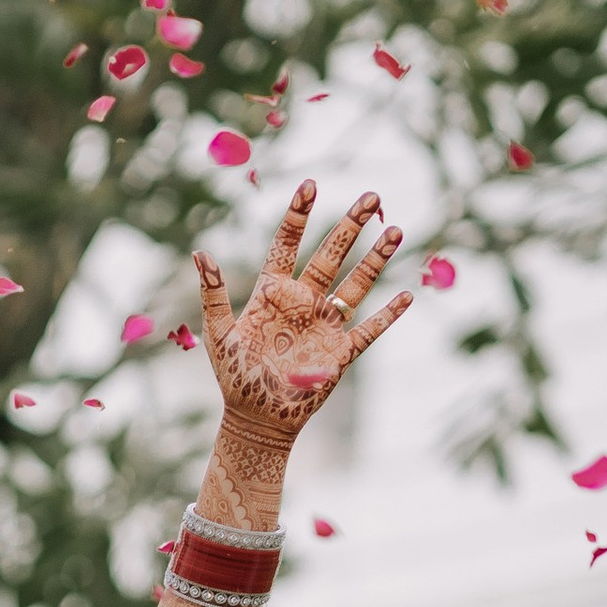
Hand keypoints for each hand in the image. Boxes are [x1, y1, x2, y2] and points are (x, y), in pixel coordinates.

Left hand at [193, 180, 410, 457]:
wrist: (256, 421)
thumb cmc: (235, 379)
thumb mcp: (220, 334)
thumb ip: (213, 293)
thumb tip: (199, 252)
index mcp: (273, 294)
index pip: (287, 245)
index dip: (299, 215)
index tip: (310, 185)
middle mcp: (303, 303)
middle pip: (331, 254)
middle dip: (351, 225)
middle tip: (371, 195)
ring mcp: (324, 325)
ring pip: (356, 283)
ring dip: (376, 258)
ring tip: (396, 230)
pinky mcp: (341, 352)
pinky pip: (370, 329)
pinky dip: (388, 315)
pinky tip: (406, 296)